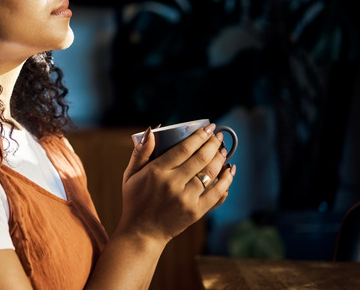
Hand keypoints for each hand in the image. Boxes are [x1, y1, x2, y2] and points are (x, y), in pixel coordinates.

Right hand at [117, 124, 235, 242]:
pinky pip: (216, 193)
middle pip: (200, 159)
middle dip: (213, 144)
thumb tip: (151, 131)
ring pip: (210, 174)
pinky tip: (229, 171)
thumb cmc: (135, 200)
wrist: (142, 232)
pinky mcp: (195, 212)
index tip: (208, 128)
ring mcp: (186, 199)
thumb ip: (140, 153)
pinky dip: (226, 181)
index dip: (199, 136)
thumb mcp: (130, 175)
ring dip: (220, 159)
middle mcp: (172, 184)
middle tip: (218, 136)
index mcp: (156, 172)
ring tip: (224, 150)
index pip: (183, 149)